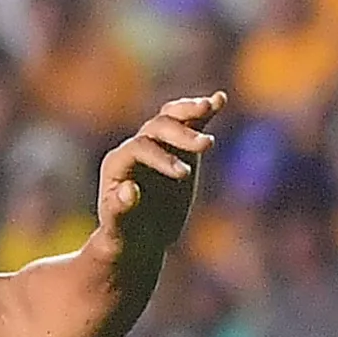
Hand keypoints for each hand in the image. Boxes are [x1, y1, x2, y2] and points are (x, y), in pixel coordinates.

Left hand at [89, 93, 224, 272]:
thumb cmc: (125, 235)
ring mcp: (158, 144)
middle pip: (157, 127)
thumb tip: (129, 189)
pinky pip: (190, 123)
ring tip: (211, 105)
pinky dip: (204, 111)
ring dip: (191, 110)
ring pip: (171, 116)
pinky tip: (220, 99)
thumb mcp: (120, 228)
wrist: (139, 237)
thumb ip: (120, 209)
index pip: (139, 147)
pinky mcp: (179, 146)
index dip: (161, 157)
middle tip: (206, 146)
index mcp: (117, 164)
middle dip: (182, 134)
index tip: (184, 175)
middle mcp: (136, 149)